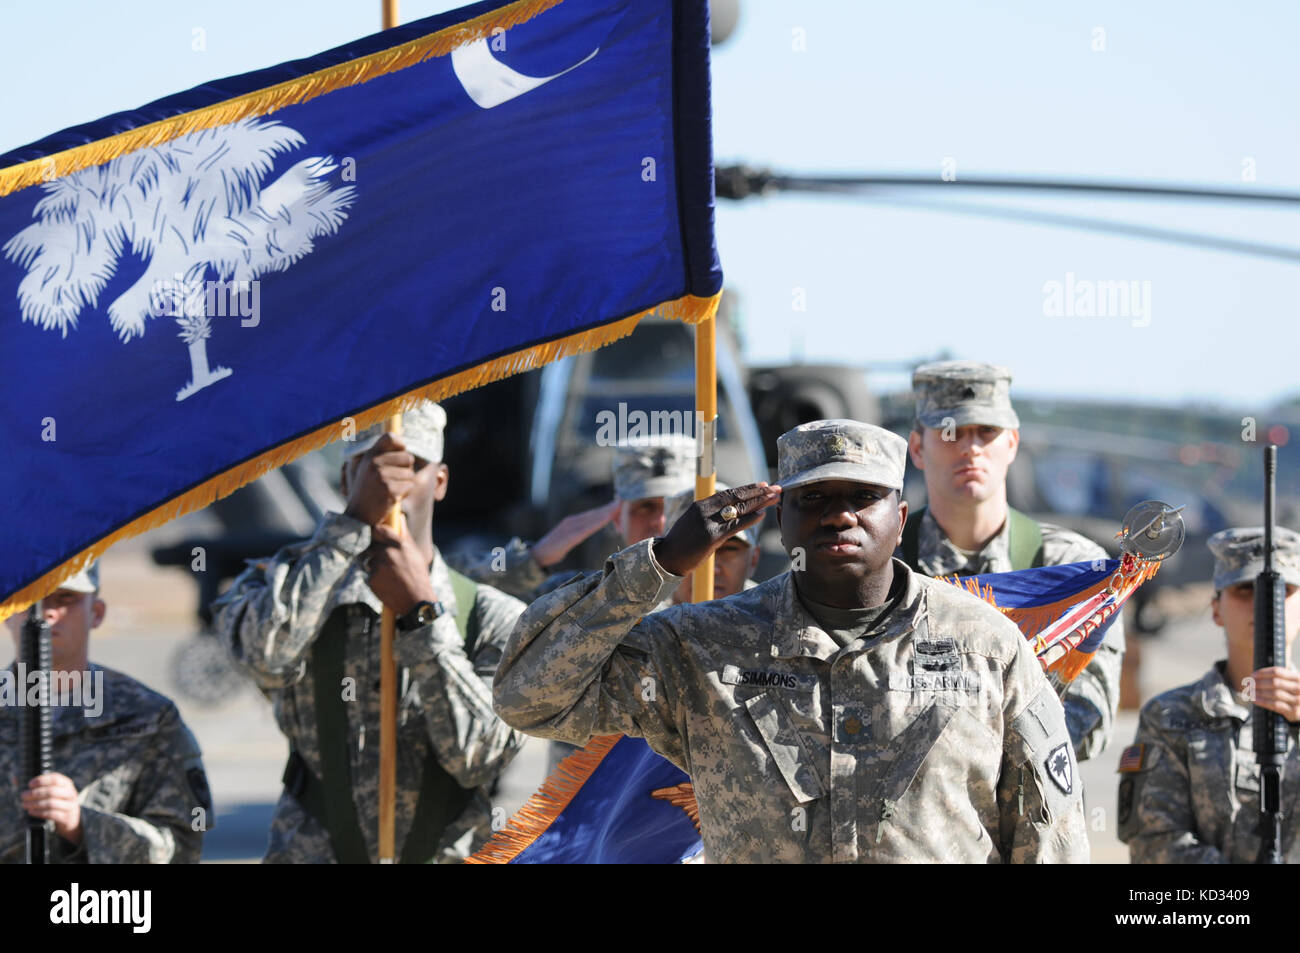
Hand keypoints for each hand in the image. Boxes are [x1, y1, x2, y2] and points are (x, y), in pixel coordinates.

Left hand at [20, 773, 81, 844]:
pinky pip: (51, 814)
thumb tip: (15, 780)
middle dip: (35, 793)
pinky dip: (39, 813)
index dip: (42, 780)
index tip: (29, 784)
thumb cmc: (56, 801)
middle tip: (23, 796)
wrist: (71, 818)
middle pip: (52, 791)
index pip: (55, 778)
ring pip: (51, 803)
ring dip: (35, 804)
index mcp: (66, 783)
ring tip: (24, 804)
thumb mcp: (51, 791)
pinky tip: (31, 812)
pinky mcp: (66, 817)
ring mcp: (69, 805)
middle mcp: (70, 793)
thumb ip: (35, 785)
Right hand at [344, 433, 416, 527]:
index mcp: (370, 456)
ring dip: (405, 483)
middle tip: (395, 478)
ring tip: (391, 489)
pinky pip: (410, 486)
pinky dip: (405, 493)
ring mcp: (382, 477)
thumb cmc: (367, 490)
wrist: (359, 514)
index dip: (400, 444)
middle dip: (406, 468)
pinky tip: (393, 497)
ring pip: (410, 474)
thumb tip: (402, 443)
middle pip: (408, 457)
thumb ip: (381, 455)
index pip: (390, 437)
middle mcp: (375, 463)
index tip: (401, 451)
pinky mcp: (390, 490)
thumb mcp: (367, 468)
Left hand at [365, 523, 436, 615]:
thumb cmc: (418, 576)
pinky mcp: (372, 579)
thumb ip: (405, 535)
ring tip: (389, 576)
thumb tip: (399, 517)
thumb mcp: (415, 553)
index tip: (375, 535)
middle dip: (375, 553)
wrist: (417, 601)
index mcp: (400, 545)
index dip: (376, 532)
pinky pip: (369, 575)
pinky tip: (387, 584)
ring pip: (369, 561)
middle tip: (384, 561)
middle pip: (371, 546)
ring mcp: (379, 566)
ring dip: (375, 567)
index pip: (379, 530)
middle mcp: (388, 553)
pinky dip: (375, 579)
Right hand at [532, 500, 620, 567]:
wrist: (536, 555)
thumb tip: (585, 532)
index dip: (606, 510)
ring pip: (591, 519)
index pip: (593, 515)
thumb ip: (577, 535)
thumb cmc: (552, 550)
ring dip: (605, 513)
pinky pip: (585, 529)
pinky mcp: (568, 536)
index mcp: (572, 523)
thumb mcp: (568, 541)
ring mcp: (569, 528)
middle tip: (623, 501)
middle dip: (609, 508)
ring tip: (617, 507)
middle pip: (594, 514)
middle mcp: (572, 521)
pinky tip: (605, 520)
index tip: (618, 506)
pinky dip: (596, 523)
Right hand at [653, 483, 779, 576]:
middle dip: (758, 493)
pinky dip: (750, 520)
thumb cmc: (681, 543)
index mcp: (700, 505)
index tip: (763, 485)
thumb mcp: (693, 522)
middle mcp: (704, 510)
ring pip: (739, 509)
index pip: (728, 493)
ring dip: (759, 503)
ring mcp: (708, 523)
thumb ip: (709, 515)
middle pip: (736, 498)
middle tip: (776, 488)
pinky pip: (735, 526)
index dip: (747, 489)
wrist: (666, 558)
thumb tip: (728, 512)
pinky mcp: (711, 537)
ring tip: (774, 498)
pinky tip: (762, 515)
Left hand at [1249, 666, 1299, 721]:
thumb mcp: (1289, 683)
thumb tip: (1253, 677)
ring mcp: (1298, 700)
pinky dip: (1263, 701)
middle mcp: (1299, 688)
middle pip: (1274, 682)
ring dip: (1259, 692)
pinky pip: (1276, 705)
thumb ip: (1276, 678)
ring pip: (1274, 693)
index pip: (1277, 671)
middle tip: (1248, 684)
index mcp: (1297, 678)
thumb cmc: (1292, 693)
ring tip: (1249, 692)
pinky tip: (1255, 699)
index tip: (1252, 675)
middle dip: (1259, 683)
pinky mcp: (1294, 711)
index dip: (1262, 673)